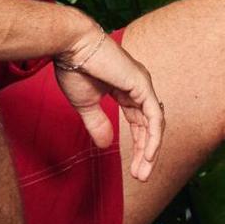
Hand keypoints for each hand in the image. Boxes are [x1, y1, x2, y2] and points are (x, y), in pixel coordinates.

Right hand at [53, 24, 164, 182]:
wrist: (70, 46)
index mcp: (125, 90)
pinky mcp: (142, 84)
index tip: (133, 169)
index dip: (137, 145)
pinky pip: (154, 116)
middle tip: (141, 176)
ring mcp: (142, 84)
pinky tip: (148, 155)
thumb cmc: (74, 67)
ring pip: (154, 124)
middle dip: (145, 153)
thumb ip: (97, 123)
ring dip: (150, 151)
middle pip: (148, 126)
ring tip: (143, 173)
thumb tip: (105, 144)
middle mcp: (138, 87)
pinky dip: (153, 137)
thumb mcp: (85, 104)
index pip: (138, 122)